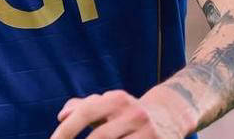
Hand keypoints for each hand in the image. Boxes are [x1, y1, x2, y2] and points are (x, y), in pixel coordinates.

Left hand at [49, 89, 187, 138]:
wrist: (171, 115)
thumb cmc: (127, 113)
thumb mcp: (108, 104)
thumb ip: (82, 107)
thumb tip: (61, 117)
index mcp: (116, 99)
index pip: (86, 112)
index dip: (67, 130)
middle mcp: (133, 113)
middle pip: (100, 136)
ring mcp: (148, 131)